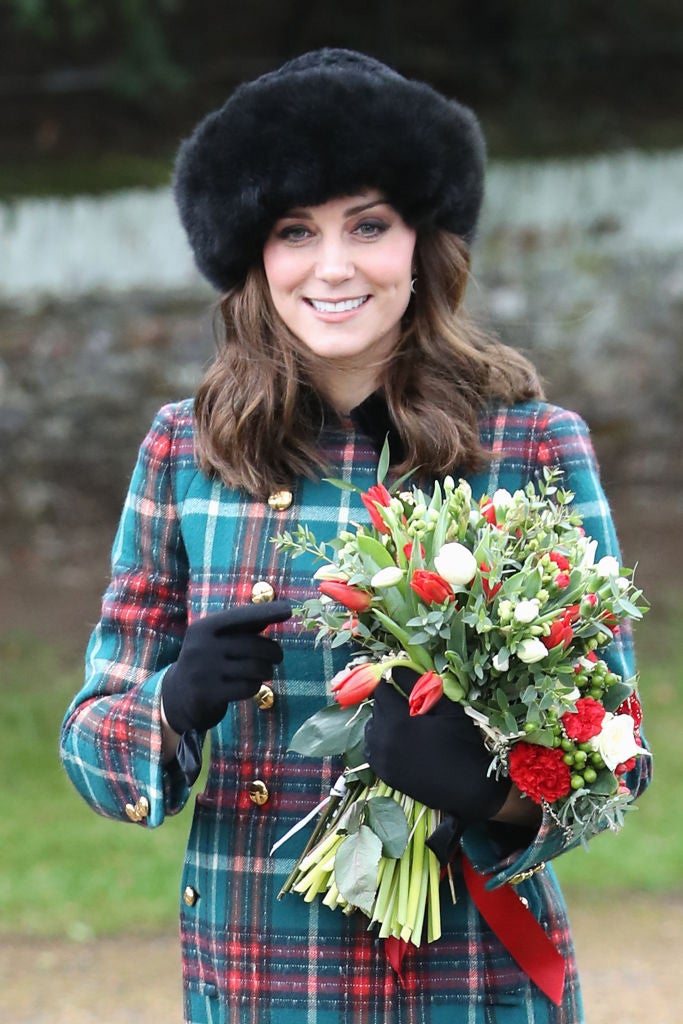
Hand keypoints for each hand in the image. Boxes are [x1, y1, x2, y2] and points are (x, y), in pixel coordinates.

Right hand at [161, 601, 291, 732]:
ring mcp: (204, 671)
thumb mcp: (215, 640)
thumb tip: (272, 614)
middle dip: (273, 652)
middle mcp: (202, 646)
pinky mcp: (209, 694)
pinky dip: (256, 686)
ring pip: (255, 668)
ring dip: (267, 670)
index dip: (266, 612)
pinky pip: (248, 687)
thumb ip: (240, 628)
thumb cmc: (206, 661)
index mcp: (204, 627)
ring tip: (265, 671)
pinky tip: (252, 685)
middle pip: (254, 645)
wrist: (176, 695)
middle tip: (278, 657)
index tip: (288, 610)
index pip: (241, 616)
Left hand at [364, 668, 509, 820]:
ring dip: (383, 722)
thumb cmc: (462, 743)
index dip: (391, 684)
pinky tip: (398, 742)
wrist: (468, 788)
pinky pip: (371, 749)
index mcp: (397, 720)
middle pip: (375, 708)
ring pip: (371, 728)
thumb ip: (418, 685)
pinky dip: (380, 741)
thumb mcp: (446, 708)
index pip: (380, 690)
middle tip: (410, 707)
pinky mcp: (383, 773)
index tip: (402, 686)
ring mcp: (381, 758)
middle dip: (389, 702)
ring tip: (405, 725)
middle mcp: (382, 739)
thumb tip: (396, 667)